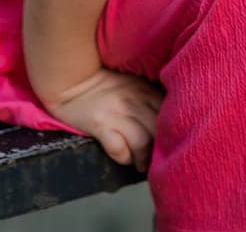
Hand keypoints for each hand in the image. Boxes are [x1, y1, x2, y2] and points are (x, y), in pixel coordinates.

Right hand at [44, 67, 163, 171]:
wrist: (74, 80)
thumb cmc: (106, 86)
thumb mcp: (134, 85)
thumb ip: (151, 98)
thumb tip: (169, 123)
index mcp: (145, 90)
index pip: (169, 114)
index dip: (171, 133)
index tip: (169, 144)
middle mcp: (134, 100)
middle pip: (158, 130)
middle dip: (159, 150)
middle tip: (157, 160)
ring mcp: (116, 112)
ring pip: (142, 142)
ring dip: (143, 158)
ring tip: (141, 164)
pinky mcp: (99, 124)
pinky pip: (119, 148)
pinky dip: (124, 158)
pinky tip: (125, 159)